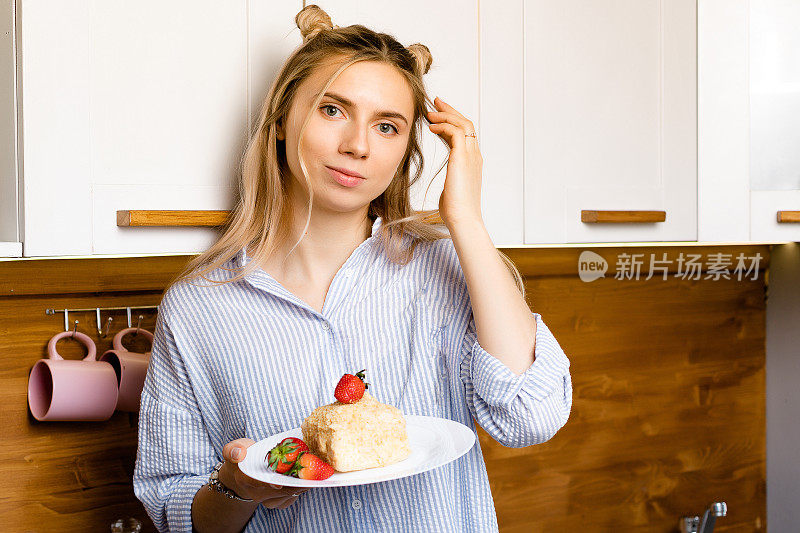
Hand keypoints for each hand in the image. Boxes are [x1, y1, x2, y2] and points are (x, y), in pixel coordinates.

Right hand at [220, 438, 309, 508]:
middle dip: (295, 480)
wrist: (245, 473)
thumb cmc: (244, 457)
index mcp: (244, 479)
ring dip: (302, 483)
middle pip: (279, 489)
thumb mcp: (234, 448)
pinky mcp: (278, 502)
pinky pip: (292, 498)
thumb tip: (239, 453)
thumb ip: (233, 449)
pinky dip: (302, 488)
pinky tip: (309, 477)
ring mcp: (268, 500)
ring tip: (313, 471)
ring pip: (288, 494)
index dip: (268, 483)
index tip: (279, 483)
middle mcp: (256, 493)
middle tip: (310, 468)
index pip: (256, 483)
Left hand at [426, 96, 483, 228]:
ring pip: (463, 124)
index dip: (452, 122)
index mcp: (472, 162)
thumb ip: (451, 181)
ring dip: (445, 116)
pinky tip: (431, 127)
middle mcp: (475, 156)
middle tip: (436, 102)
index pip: (465, 134)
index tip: (439, 113)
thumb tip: (446, 184)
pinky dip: (444, 126)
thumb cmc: (456, 210)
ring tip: (429, 113)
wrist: (463, 218)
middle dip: (450, 111)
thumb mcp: (452, 190)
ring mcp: (471, 156)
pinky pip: (456, 133)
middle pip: (466, 124)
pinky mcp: (463, 158)